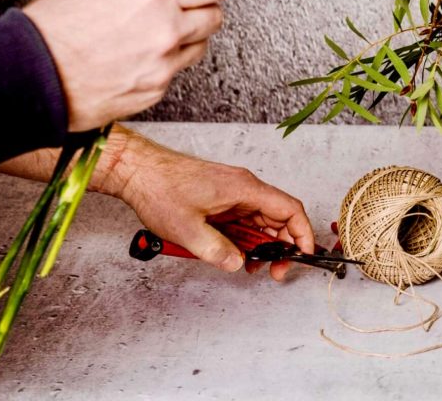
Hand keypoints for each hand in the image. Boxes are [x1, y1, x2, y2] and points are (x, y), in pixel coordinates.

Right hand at [23, 0, 230, 130]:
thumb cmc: (54, 28)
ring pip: (200, 46)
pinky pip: (175, 72)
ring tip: (152, 35)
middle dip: (202, 9)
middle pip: (215, 16)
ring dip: (186, 38)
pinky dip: (163, 64)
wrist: (30, 76)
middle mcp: (167, 30)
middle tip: (183, 6)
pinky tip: (136, 58)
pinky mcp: (156, 91)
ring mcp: (164, 64)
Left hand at [99, 127, 314, 280]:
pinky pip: (244, 220)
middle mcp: (245, 188)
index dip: (302, 234)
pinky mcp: (222, 199)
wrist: (138, 171)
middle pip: (279, 217)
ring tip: (252, 266)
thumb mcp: (187, 229)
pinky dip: (245, 238)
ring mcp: (233, 193)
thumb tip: (238, 263)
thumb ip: (217, 250)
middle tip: (275, 270)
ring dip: (261, 244)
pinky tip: (236, 254)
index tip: (303, 255)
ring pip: (261, 221)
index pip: (289, 209)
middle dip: (282, 246)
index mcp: (245, 189)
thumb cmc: (160, 189)